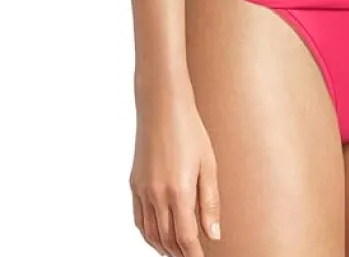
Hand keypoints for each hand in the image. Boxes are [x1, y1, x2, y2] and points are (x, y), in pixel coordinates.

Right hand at [129, 83, 221, 254]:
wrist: (162, 106)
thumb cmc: (189, 130)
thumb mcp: (208, 164)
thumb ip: (210, 202)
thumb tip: (213, 234)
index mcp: (178, 190)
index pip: (185, 237)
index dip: (193, 254)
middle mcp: (157, 194)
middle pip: (167, 239)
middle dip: (180, 253)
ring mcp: (142, 190)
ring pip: (150, 233)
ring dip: (163, 248)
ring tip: (177, 253)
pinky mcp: (134, 183)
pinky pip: (139, 219)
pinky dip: (148, 234)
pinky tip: (158, 235)